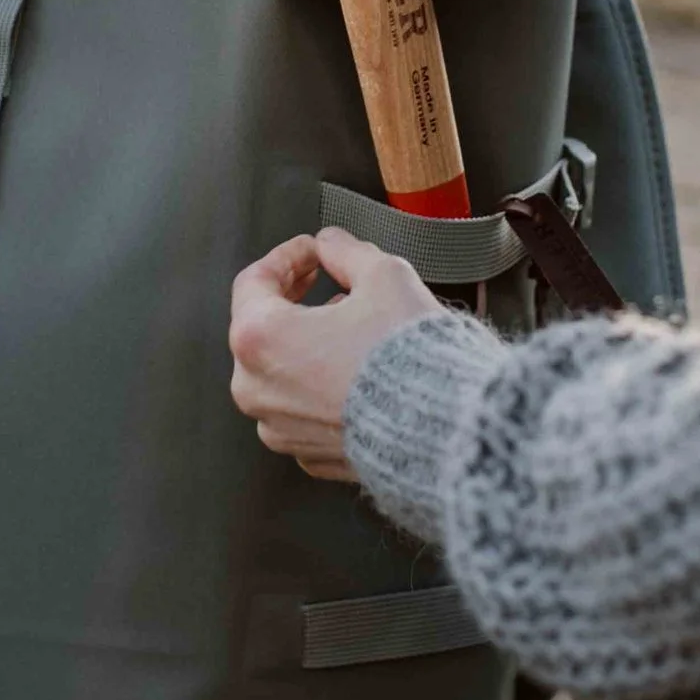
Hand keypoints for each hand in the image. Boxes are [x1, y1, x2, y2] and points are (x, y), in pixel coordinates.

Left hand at [229, 227, 441, 480]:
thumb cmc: (409, 356)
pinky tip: (354, 369)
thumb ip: (346, 252)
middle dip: (294, 299)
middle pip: (261, 329)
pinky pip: (304, 409)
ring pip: (282, 372)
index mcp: (260, 339)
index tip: (312, 251)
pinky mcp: (309, 454)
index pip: (254, 282)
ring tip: (349, 325)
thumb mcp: (382, 275)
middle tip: (324, 279)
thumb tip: (333, 245)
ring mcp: (280, 428)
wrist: (445, 426)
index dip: (288, 256)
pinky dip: (321, 386)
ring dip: (307, 343)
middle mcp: (258, 389)